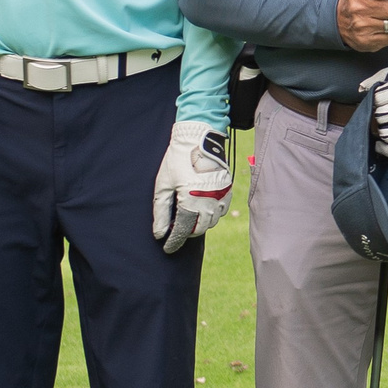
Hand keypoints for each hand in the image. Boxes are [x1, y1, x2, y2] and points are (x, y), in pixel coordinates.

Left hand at [150, 122, 231, 252]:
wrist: (198, 138)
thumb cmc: (176, 160)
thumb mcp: (163, 185)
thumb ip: (161, 212)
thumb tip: (159, 234)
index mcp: (190, 201)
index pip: (182, 231)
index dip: (174, 242)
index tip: (167, 248)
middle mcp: (208, 202)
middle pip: (198, 229)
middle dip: (186, 232)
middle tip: (176, 229)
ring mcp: (220, 196)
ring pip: (211, 222)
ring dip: (199, 223)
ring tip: (188, 216)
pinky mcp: (227, 189)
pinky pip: (221, 210)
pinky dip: (211, 214)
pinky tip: (202, 207)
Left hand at [358, 65, 387, 157]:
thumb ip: (382, 78)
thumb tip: (361, 88)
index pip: (378, 99)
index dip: (377, 103)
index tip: (381, 105)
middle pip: (381, 117)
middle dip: (379, 118)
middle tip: (383, 118)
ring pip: (386, 133)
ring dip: (382, 132)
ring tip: (383, 130)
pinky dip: (385, 149)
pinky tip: (382, 146)